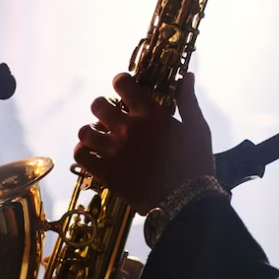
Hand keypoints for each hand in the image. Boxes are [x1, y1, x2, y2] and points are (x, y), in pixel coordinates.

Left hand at [74, 72, 212, 213]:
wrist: (186, 202)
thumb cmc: (195, 164)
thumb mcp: (198, 129)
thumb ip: (188, 101)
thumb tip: (188, 76)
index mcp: (150, 114)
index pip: (122, 83)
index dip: (120, 82)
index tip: (122, 88)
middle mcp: (128, 129)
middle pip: (97, 105)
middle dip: (101, 107)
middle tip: (109, 117)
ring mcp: (114, 151)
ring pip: (84, 131)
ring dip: (90, 132)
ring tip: (98, 137)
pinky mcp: (106, 173)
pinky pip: (80, 156)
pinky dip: (82, 152)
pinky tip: (91, 154)